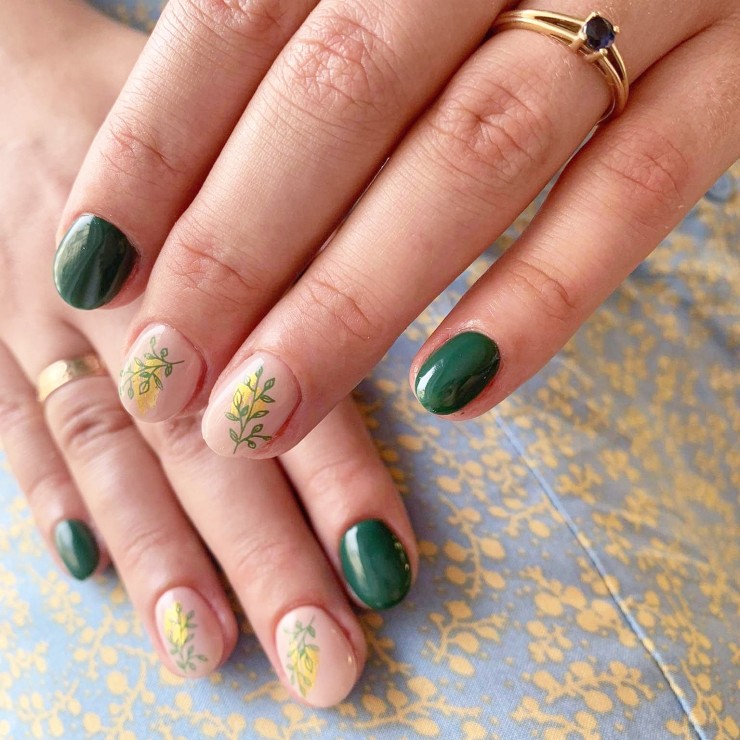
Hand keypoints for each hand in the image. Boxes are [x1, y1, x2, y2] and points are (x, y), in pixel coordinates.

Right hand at [0, 0, 415, 706]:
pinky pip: (12, 425)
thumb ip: (321, 230)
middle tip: (326, 659)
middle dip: (262, 554)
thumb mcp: (253, 137)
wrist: (19, 83)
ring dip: (160, 555)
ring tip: (210, 649)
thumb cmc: (169, 114)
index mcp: (207, 242)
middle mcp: (127, 296)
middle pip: (200, 439)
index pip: (288, 374)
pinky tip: (90, 570)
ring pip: (107, 450)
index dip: (338, 475)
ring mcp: (40, 319)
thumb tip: (419, 321)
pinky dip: (50, 497)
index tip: (390, 569)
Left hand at [53, 0, 738, 457]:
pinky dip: (544, 296)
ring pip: (478, 153)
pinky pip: (639, 191)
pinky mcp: (737, 78)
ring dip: (356, 300)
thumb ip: (312, 48)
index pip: (246, 12)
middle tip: (168, 378)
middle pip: (345, 94)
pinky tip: (454, 391)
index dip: (157, 145)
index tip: (91, 268)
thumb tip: (189, 196)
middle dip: (240, 250)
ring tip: (264, 412)